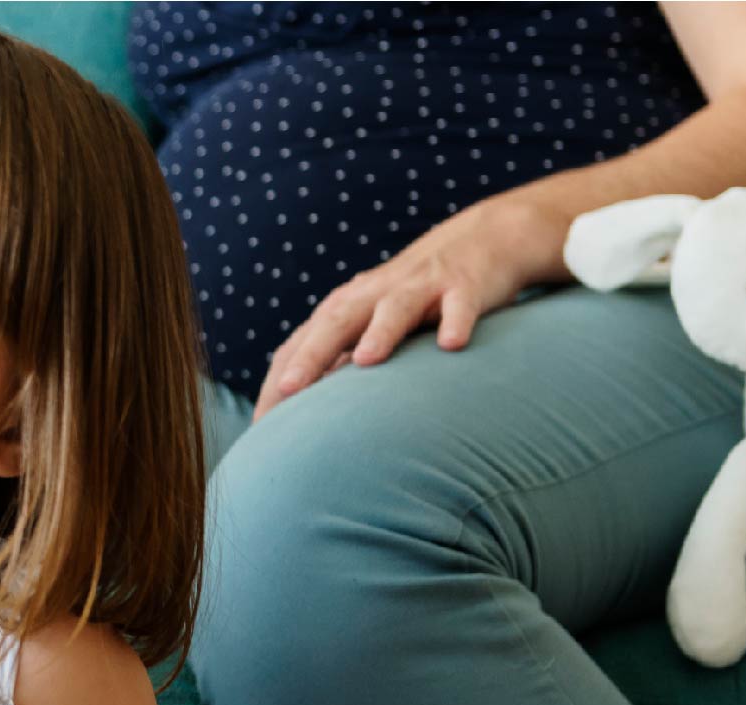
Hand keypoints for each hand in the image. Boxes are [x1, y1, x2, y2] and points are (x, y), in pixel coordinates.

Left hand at [254, 198, 567, 419]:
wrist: (484, 240)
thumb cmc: (417, 298)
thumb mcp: (372, 325)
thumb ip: (342, 362)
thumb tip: (304, 419)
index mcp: (347, 308)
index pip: (302, 344)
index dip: (280, 380)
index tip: (261, 424)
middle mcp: (375, 295)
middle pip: (336, 323)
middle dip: (311, 356)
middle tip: (288, 392)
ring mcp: (420, 287)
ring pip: (394, 308)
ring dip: (380, 332)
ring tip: (366, 360)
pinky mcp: (465, 284)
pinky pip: (460, 304)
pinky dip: (456, 320)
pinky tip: (452, 343)